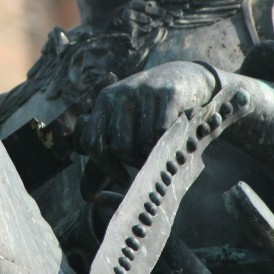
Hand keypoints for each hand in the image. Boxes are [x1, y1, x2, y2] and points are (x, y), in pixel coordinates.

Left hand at [75, 62, 216, 174]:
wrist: (186, 77)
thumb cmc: (149, 111)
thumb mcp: (123, 126)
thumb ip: (105, 157)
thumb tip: (87, 196)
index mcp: (104, 101)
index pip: (90, 143)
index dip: (104, 166)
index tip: (121, 176)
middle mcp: (118, 94)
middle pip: (119, 148)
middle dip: (134, 161)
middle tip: (146, 158)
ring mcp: (142, 91)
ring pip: (142, 143)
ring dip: (153, 153)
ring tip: (160, 145)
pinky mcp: (167, 93)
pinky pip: (162, 133)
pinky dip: (168, 142)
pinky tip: (173, 137)